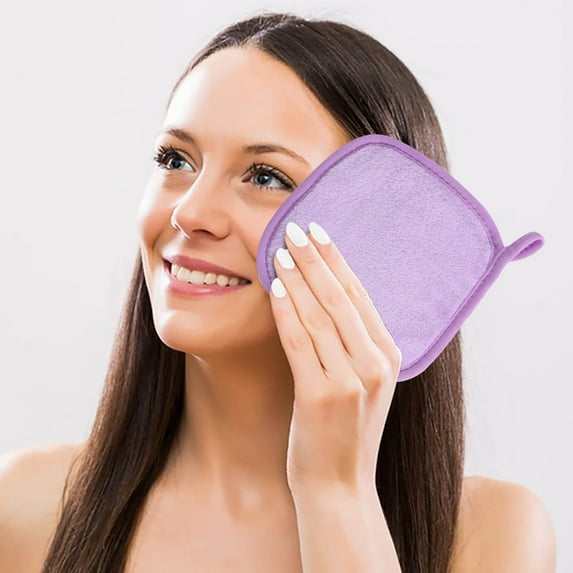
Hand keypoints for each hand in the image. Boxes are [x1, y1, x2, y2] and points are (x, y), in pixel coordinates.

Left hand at [269, 221, 401, 497]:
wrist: (339, 488)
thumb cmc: (343, 432)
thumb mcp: (361, 384)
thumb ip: (353, 344)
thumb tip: (327, 296)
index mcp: (389, 356)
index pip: (360, 295)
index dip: (337, 259)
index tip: (319, 230)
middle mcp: (376, 364)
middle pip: (342, 297)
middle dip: (316, 258)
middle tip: (295, 226)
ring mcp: (351, 381)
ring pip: (321, 314)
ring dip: (298, 278)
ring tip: (281, 249)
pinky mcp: (322, 396)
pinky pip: (301, 341)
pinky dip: (287, 311)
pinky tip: (275, 288)